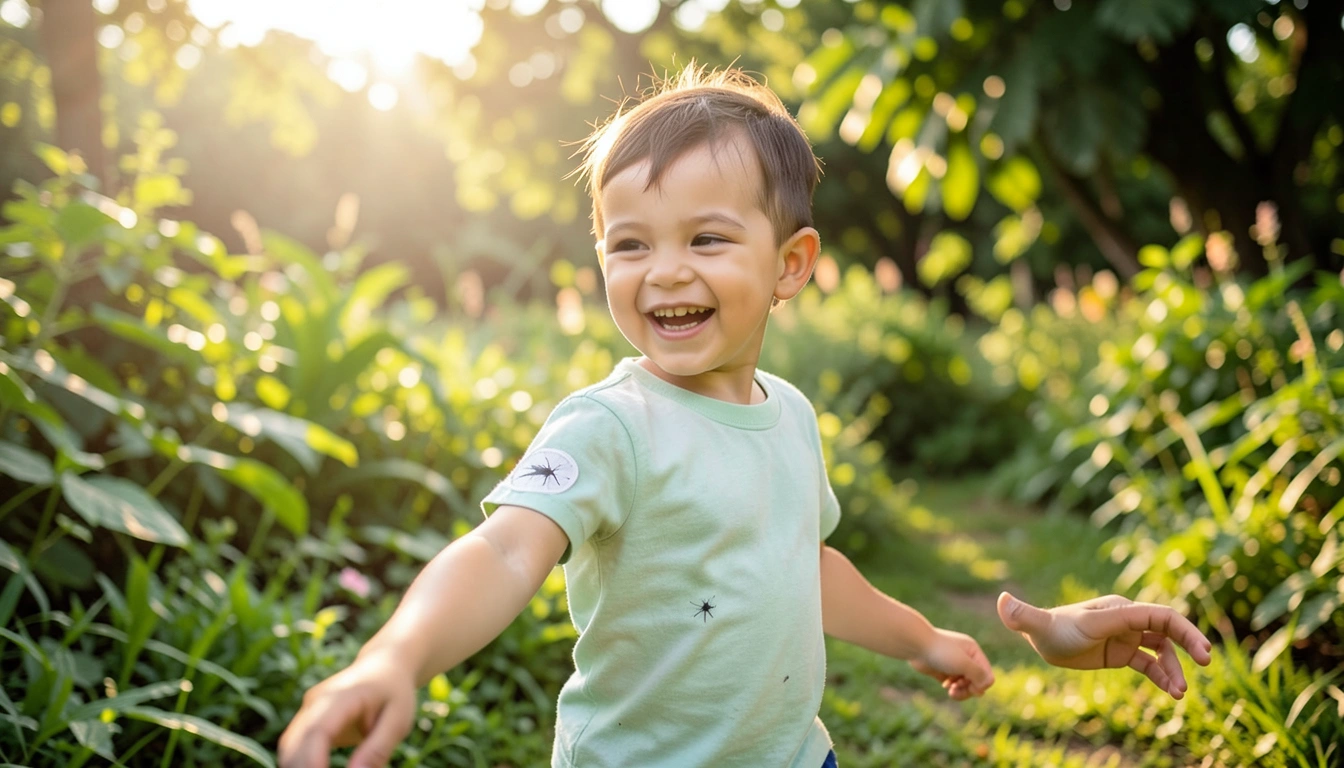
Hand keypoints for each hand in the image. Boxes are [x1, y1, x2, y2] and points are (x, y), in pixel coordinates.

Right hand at [277, 652, 417, 767]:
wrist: (384, 664)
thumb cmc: (394, 693)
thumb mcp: (398, 721)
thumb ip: (377, 749)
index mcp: (342, 696)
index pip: (317, 731)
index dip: (312, 761)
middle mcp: (317, 701)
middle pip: (294, 743)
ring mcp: (307, 709)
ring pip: (288, 748)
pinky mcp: (306, 719)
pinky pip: (294, 748)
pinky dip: (302, 764)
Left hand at [910, 627, 995, 699]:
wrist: (915, 645)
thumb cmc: (940, 651)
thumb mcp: (963, 663)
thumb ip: (979, 674)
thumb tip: (986, 685)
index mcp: (973, 652)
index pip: (987, 674)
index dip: (981, 685)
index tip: (970, 687)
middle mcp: (966, 658)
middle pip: (976, 682)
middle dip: (969, 690)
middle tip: (956, 691)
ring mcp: (954, 664)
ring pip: (965, 685)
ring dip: (961, 691)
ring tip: (951, 692)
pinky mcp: (943, 671)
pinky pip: (954, 685)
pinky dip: (952, 688)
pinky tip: (945, 686)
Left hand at [996, 592, 1212, 699]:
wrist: (1041, 638)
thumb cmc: (1044, 629)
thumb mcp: (1036, 625)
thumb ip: (1022, 616)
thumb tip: (1002, 602)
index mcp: (1116, 610)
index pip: (1156, 615)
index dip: (1181, 628)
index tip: (1201, 650)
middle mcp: (1127, 619)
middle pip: (1167, 627)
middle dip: (1189, 642)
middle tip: (1206, 662)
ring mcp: (1129, 636)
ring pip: (1163, 649)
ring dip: (1175, 668)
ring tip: (1179, 693)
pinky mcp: (1125, 652)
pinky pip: (1152, 664)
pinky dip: (1163, 676)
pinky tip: (1171, 693)